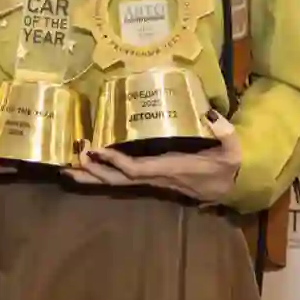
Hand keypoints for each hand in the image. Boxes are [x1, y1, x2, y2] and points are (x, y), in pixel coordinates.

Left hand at [61, 110, 241, 203]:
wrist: (231, 185)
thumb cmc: (228, 164)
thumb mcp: (232, 148)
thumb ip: (224, 131)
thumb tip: (209, 113)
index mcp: (172, 169)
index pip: (138, 169)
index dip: (116, 161)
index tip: (98, 148)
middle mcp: (157, 178)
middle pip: (119, 180)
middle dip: (94, 172)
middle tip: (70, 162)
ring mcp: (152, 180)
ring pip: (117, 183)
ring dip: (92, 176)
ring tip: (67, 168)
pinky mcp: (150, 178)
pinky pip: (122, 179)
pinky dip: (102, 174)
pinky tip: (85, 168)